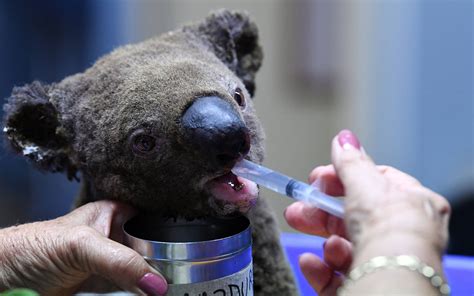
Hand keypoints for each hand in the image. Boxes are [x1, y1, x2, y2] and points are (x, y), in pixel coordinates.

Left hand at [0, 200, 167, 295]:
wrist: (4, 280)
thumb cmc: (32, 247)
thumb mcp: (81, 246)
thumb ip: (121, 261)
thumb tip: (157, 283)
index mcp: (113, 213)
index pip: (151, 221)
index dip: (170, 234)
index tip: (188, 251)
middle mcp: (114, 236)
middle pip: (151, 248)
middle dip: (164, 261)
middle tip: (181, 274)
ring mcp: (109, 262)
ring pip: (142, 271)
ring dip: (153, 281)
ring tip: (169, 287)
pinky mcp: (102, 286)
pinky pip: (130, 290)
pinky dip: (141, 294)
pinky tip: (151, 294)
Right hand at [284, 130, 450, 294]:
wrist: (390, 278)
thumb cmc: (389, 230)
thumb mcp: (365, 184)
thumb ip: (350, 162)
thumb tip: (343, 139)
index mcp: (413, 206)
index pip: (376, 185)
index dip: (343, 179)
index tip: (317, 179)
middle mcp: (402, 237)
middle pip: (354, 218)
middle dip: (320, 212)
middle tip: (298, 208)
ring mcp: (385, 264)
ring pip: (346, 247)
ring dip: (326, 240)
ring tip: (316, 238)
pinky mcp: (366, 288)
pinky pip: (339, 277)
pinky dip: (321, 268)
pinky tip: (311, 262)